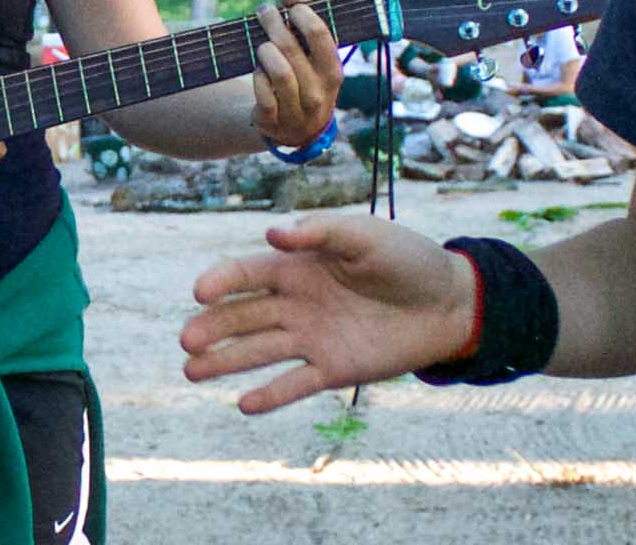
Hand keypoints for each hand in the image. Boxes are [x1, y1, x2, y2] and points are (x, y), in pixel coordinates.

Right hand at [181, 214, 476, 414]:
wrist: (448, 304)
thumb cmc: (406, 260)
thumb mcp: (365, 235)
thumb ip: (321, 231)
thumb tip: (273, 232)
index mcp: (298, 266)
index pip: (248, 274)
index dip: (222, 282)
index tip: (200, 292)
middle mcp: (296, 304)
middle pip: (244, 316)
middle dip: (213, 328)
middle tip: (187, 342)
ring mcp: (311, 338)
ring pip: (259, 351)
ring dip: (225, 362)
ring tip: (192, 372)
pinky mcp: (332, 369)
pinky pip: (294, 383)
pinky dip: (270, 395)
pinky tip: (243, 404)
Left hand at [249, 0, 338, 150]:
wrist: (297, 130)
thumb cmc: (305, 80)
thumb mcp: (314, 57)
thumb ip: (305, 20)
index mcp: (333, 72)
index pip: (319, 34)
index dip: (301, 12)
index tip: (288, 1)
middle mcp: (319, 92)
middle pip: (290, 48)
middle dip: (273, 23)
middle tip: (264, 11)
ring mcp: (297, 109)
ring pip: (277, 70)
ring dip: (265, 50)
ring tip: (262, 44)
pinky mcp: (273, 120)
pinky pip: (262, 91)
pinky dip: (257, 75)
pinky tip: (258, 68)